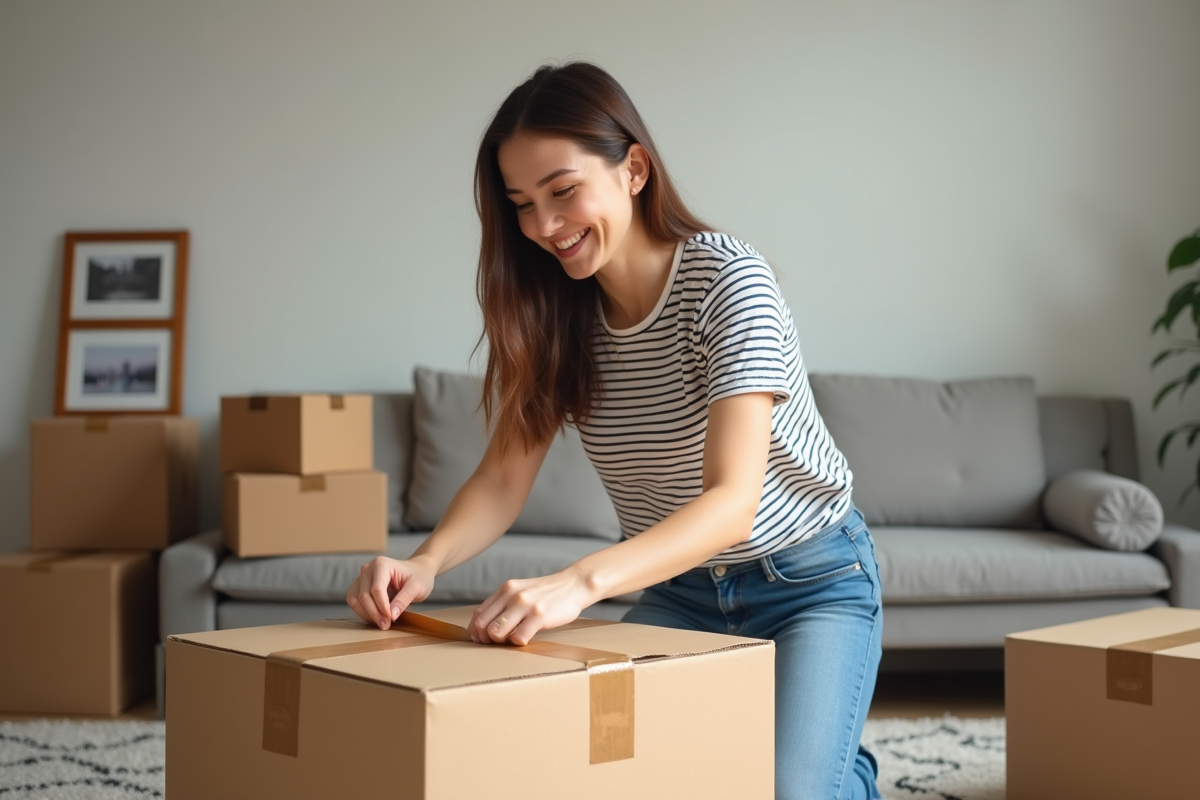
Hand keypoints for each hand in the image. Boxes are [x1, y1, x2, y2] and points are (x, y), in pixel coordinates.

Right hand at [345, 555, 435, 629]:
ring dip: (366, 614)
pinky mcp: (359, 586)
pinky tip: (376, 617)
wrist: (417, 572)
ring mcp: (361, 577)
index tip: (392, 619)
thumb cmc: (418, 577)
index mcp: (382, 564)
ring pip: (355, 600)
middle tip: (386, 625)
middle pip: (364, 596)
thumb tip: (392, 615)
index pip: (377, 589)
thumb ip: (404, 600)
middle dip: (375, 614)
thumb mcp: (417, 587)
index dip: (382, 607)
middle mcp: (368, 568)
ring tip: (382, 622)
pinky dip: (362, 612)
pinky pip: (353, 601)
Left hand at [469, 570, 591, 645]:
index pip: (478, 614)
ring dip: (501, 642)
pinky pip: (518, 638)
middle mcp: (512, 595)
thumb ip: (505, 604)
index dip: (477, 631)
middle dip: (487, 639)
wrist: (573, 585)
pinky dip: (519, 643)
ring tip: (513, 640)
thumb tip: (486, 626)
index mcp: (505, 589)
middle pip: (483, 625)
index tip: (483, 640)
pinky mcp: (539, 615)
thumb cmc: (547, 593)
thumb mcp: (521, 591)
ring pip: (496, 632)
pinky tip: (527, 638)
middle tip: (498, 643)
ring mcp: (525, 605)